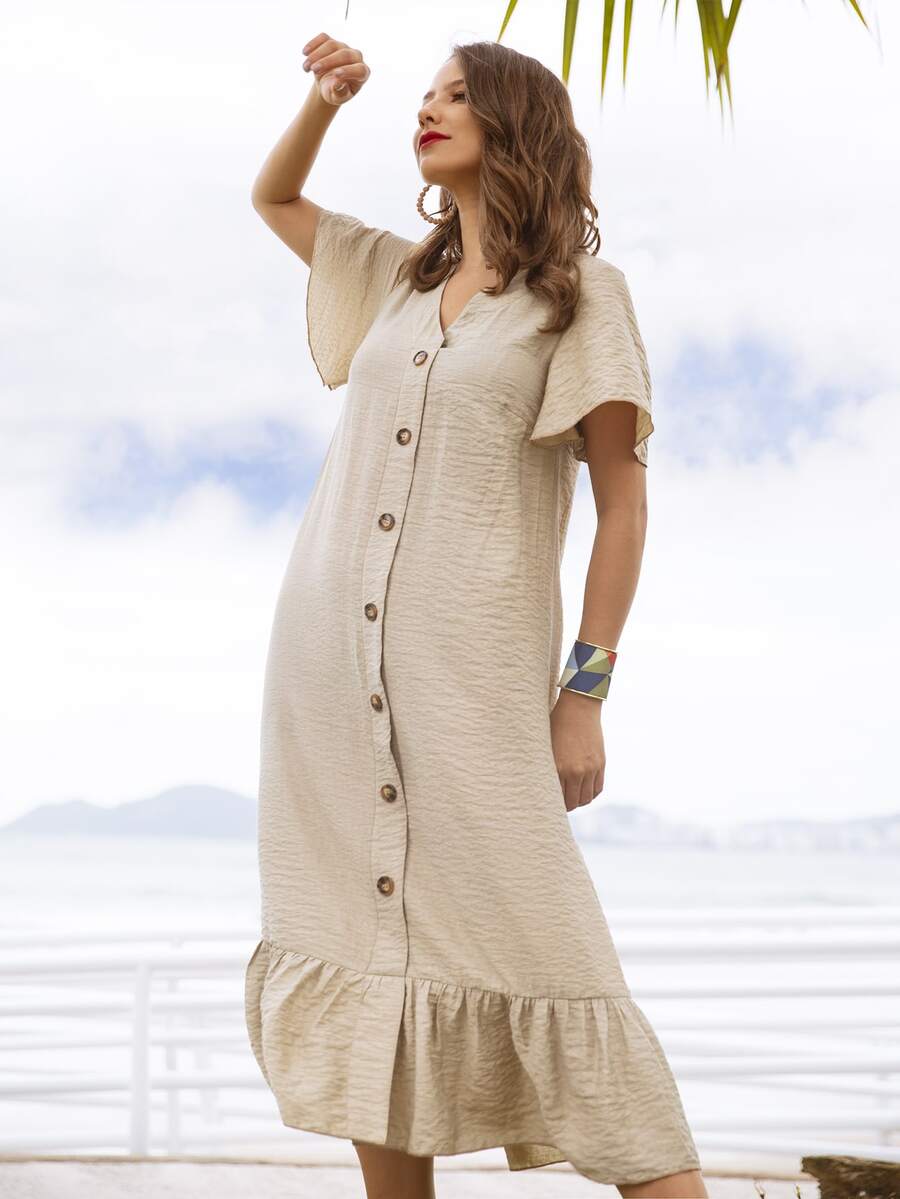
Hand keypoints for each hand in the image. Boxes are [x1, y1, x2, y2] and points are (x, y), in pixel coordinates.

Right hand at [301, 32, 370, 106]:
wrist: (327, 85)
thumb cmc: (335, 93)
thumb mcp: (337, 97)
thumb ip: (339, 92)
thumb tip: (337, 83)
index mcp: (362, 73)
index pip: (359, 70)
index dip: (349, 71)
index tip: (336, 75)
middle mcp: (356, 57)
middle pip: (344, 54)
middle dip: (328, 61)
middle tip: (314, 70)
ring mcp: (344, 47)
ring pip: (331, 44)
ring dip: (316, 55)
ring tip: (306, 68)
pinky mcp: (332, 41)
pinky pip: (323, 38)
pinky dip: (313, 44)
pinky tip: (305, 53)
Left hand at [549, 688, 605, 811]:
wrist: (578, 707)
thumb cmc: (556, 724)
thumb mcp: (547, 745)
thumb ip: (547, 767)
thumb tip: (543, 785)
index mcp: (558, 767)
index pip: (557, 798)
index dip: (552, 805)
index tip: (548, 804)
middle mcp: (576, 771)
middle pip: (572, 802)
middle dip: (565, 806)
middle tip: (559, 805)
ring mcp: (590, 768)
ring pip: (586, 799)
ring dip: (578, 802)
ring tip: (571, 799)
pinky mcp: (601, 764)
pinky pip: (597, 789)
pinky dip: (590, 794)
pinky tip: (583, 791)